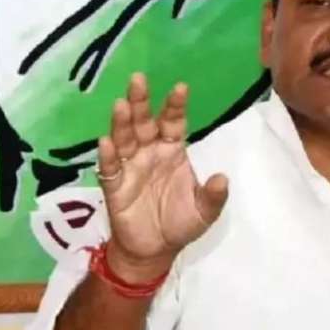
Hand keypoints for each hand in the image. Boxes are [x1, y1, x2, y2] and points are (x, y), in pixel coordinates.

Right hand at [96, 73, 227, 282]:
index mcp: (172, 151)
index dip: (175, 106)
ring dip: (122, 122)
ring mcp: (131, 167)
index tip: (180, 87)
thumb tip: (222, 178)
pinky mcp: (114, 186)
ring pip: (125, 139)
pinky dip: (108, 155)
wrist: (154, 250)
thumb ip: (214, 196)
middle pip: (144, 122)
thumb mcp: (204, 212)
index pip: (173, 123)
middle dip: (142, 101)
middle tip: (138, 79)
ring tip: (122, 104)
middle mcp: (150, 152)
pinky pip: (110, 168)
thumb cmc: (180, 223)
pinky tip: (107, 142)